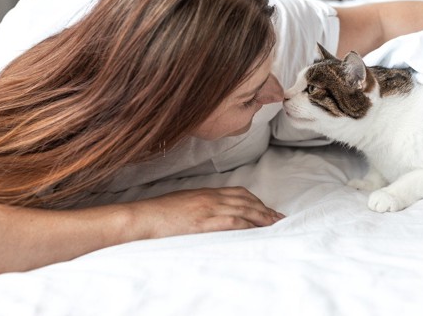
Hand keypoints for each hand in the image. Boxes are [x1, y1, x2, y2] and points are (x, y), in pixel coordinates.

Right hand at [127, 186, 283, 238]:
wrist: (143, 217)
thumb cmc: (158, 213)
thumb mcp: (182, 203)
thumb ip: (199, 205)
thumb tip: (209, 212)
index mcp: (205, 192)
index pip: (238, 193)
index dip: (256, 201)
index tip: (267, 209)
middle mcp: (210, 198)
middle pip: (246, 201)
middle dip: (265, 209)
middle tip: (279, 218)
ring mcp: (208, 209)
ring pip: (243, 209)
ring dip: (262, 217)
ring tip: (275, 224)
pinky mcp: (204, 222)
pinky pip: (232, 221)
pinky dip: (248, 224)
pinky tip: (257, 229)